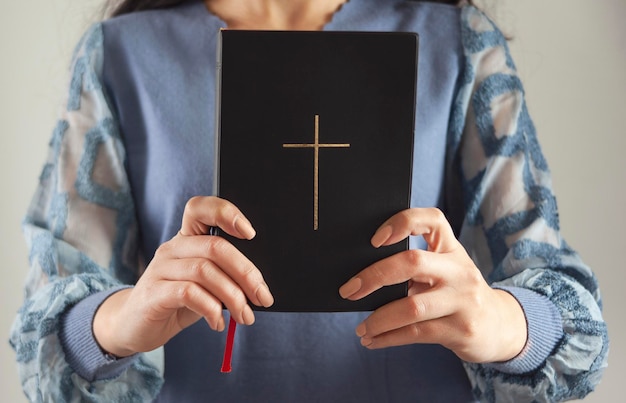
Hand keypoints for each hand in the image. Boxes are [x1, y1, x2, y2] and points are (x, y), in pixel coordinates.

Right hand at [93, 196, 273, 356]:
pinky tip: (218, 322)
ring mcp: (160, 269)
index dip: (226, 213)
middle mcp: (173, 248)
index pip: (200, 208)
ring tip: (245, 316)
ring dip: (233, 296)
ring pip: (205, 271)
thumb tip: (259, 285)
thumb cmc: (177, 301)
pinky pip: (189, 293)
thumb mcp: (204, 284)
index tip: (250, 234)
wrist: (134, 326)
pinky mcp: (153, 293)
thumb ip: (225, 276)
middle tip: (263, 297)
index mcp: (186, 238)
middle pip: (215, 247)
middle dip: (246, 273)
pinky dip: (211, 308)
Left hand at [339, 208, 526, 363]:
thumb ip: (415, 266)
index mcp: (451, 248)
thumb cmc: (457, 293)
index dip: (403, 222)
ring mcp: (463, 300)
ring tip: (361, 328)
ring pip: (412, 306)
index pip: (432, 219)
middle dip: (374, 276)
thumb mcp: (445, 271)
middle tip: (349, 290)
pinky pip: (417, 333)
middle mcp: (460, 270)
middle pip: (412, 263)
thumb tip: (362, 277)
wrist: (500, 326)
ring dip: (378, 319)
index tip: (375, 239)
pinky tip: (372, 341)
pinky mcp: (461, 330)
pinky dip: (388, 338)